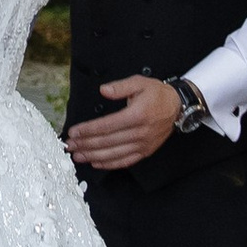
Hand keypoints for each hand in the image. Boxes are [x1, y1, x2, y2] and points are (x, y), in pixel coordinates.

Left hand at [66, 73, 181, 169]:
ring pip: (113, 154)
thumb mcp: (139, 82)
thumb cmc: (156, 94)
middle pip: (107, 141)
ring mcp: (143, 144)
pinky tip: (96, 163)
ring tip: (77, 156)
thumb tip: (103, 90)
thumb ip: (120, 87)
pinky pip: (125, 161)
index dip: (88, 130)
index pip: (106, 125)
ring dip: (93, 156)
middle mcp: (140, 132)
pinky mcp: (145, 151)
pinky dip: (109, 164)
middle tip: (69, 145)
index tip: (73, 132)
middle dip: (85, 144)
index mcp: (136, 115)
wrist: (177, 107)